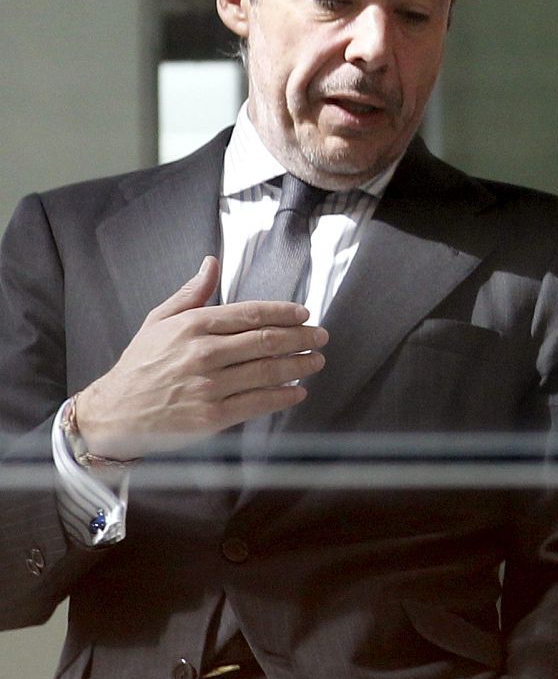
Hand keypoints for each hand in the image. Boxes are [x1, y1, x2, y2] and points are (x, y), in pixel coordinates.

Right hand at [72, 257, 328, 459]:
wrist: (114, 412)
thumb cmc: (140, 365)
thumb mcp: (159, 320)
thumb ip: (191, 293)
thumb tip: (212, 262)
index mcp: (192, 326)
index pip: (251, 314)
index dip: (284, 313)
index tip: (305, 315)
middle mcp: (203, 353)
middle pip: (267, 340)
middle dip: (302, 337)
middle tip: (321, 336)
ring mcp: (209, 386)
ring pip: (267, 370)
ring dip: (300, 364)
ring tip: (317, 360)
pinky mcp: (212, 416)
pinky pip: (258, 403)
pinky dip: (283, 396)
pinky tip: (297, 390)